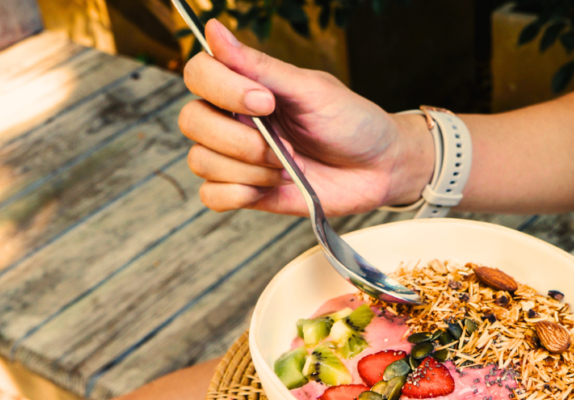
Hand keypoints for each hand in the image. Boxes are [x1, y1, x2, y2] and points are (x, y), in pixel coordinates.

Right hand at [178, 19, 432, 215]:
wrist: (381, 168)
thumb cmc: (353, 122)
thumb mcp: (312, 90)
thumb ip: (261, 65)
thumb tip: (213, 29)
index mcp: (247, 86)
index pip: (199, 74)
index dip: (222, 88)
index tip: (266, 101)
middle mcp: (236, 119)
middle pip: (191, 121)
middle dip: (236, 138)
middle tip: (280, 145)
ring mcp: (239, 158)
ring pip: (201, 161)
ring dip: (247, 169)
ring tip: (285, 168)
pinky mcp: (249, 192)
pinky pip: (212, 196)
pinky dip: (235, 194)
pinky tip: (267, 187)